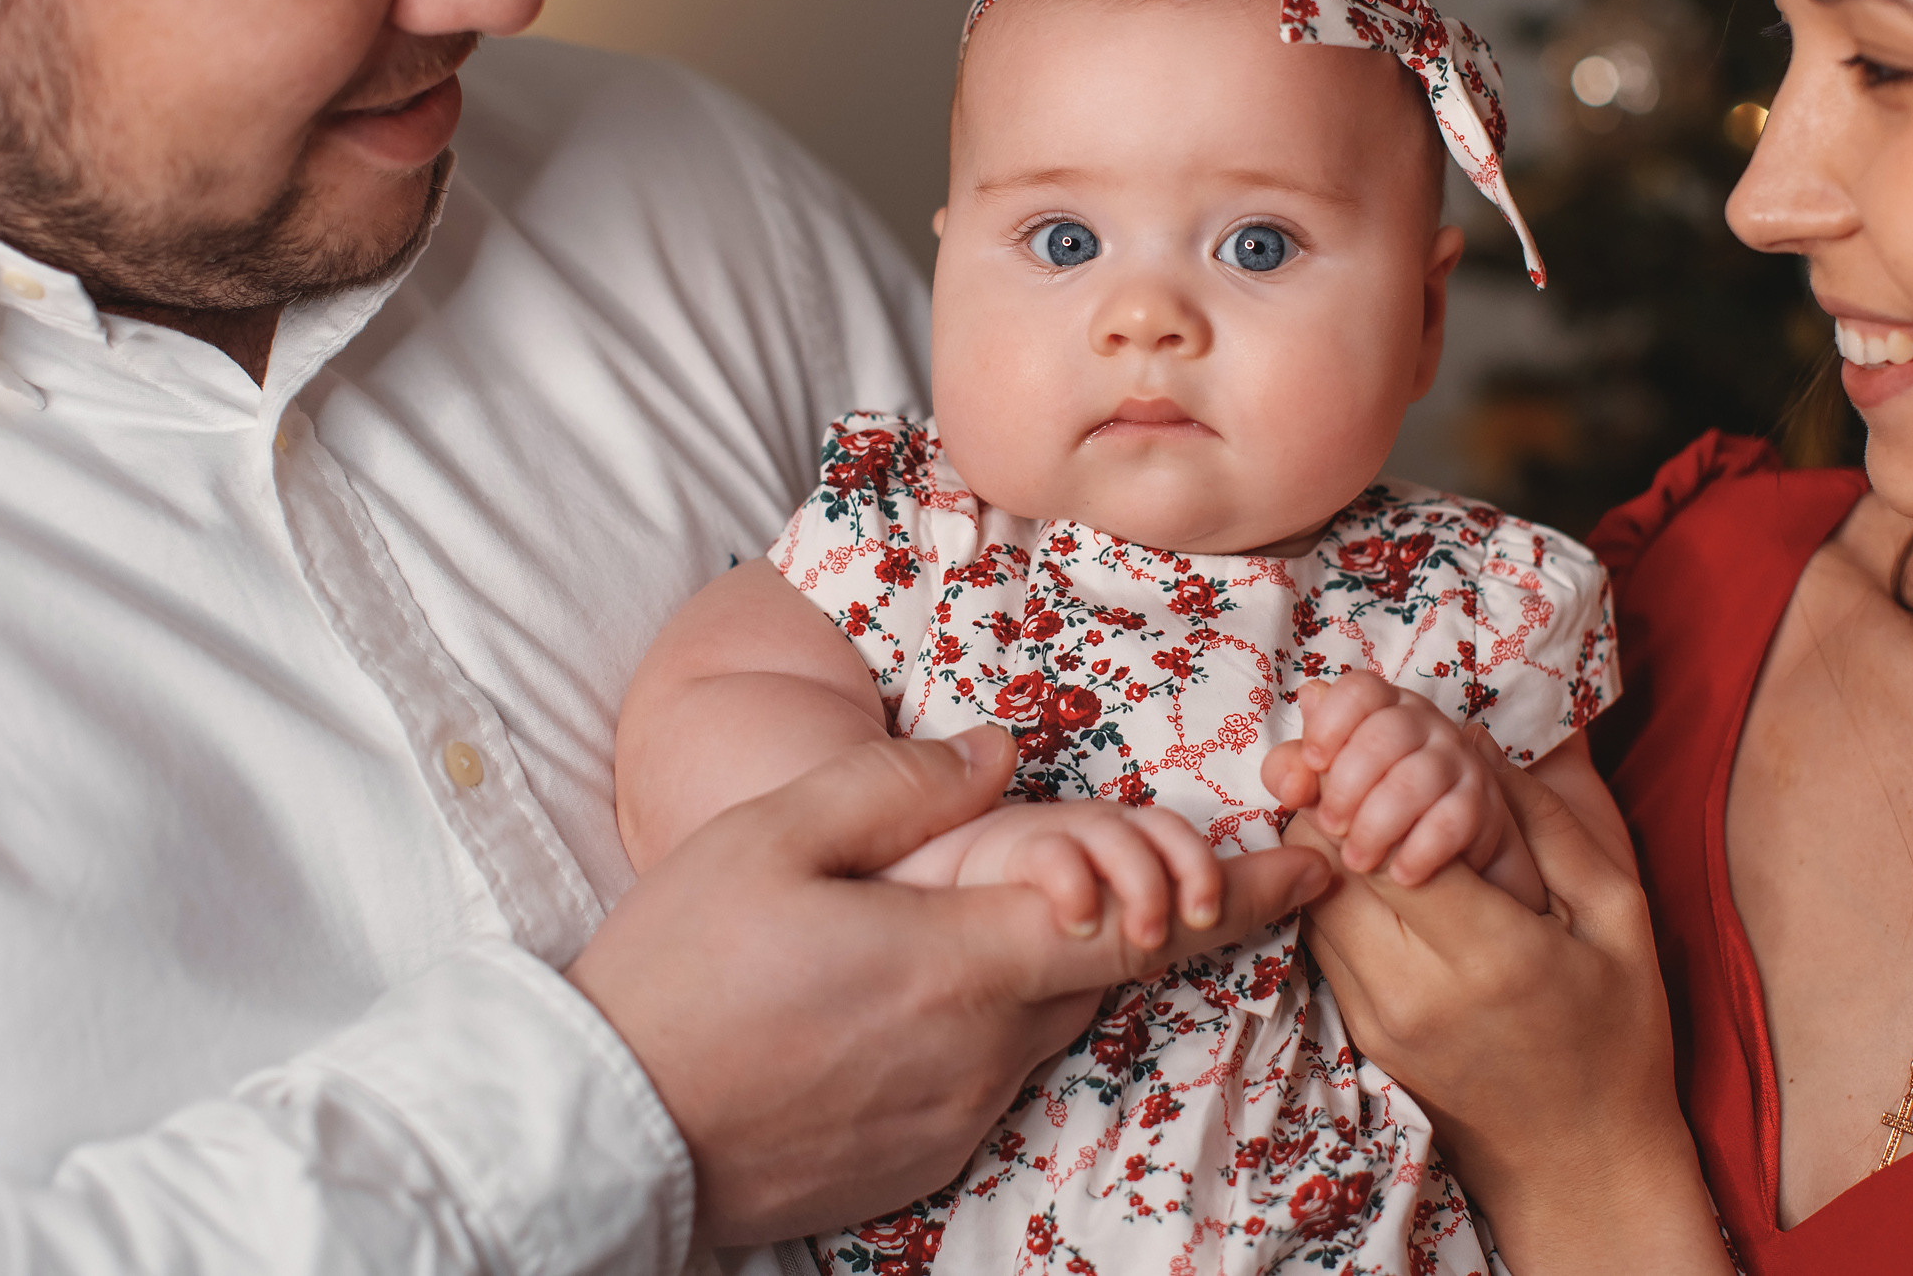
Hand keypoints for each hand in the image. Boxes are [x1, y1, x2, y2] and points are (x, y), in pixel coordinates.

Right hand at [568, 726, 1329, 1246]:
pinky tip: (898, 991)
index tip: (1325, 861)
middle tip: (1149, 866)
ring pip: (1043, 1020)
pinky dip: (986, 1017)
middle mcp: (983, 1056)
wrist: (587, 1132)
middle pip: (1102, 970)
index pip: (1145, 923)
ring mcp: (954, 1119)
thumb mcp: (774, 838)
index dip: (1244, 891)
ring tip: (968, 918)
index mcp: (961, 963)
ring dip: (1044, 963)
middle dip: (1139, 913)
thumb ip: (903, 785)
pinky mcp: (918, 1161)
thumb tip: (1009, 751)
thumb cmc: (672, 971)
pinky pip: (988, 1072)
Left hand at [1262, 671, 1542, 905]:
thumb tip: (1297, 754)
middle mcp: (1426, 725)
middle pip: (1386, 733)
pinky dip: (1422, 850)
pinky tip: (1401, 875)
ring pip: (1418, 777)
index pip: (1360, 689)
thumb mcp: (1323, 792)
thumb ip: (1297, 772)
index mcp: (1382, 709)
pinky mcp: (1485, 805)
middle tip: (1331, 828)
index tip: (1314, 764)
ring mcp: (1460, 762)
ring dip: (1379, 823)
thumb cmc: (1370, 815)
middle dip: (1348, 784)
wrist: (1442, 863)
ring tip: (1356, 861)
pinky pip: (1454, 819)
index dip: (1331, 721)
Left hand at [1290, 750, 1725, 1274]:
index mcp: (1492, 957)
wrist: (1581, 1166)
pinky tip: (1374, 864)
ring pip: (1313, 897)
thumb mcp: (1617, 915)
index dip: (1369, 779)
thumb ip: (1550, 823)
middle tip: (1363, 755)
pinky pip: (1323, 936)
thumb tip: (1478, 741)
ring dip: (1329, 839)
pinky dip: (1336, 888)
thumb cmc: (1621, 1036)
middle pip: (1328, 863)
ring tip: (1368, 800)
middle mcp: (1416, 992)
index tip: (1383, 739)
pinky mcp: (1357, 1032)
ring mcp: (1377, 1019)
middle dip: (1337, 794)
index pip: (1385, 844)